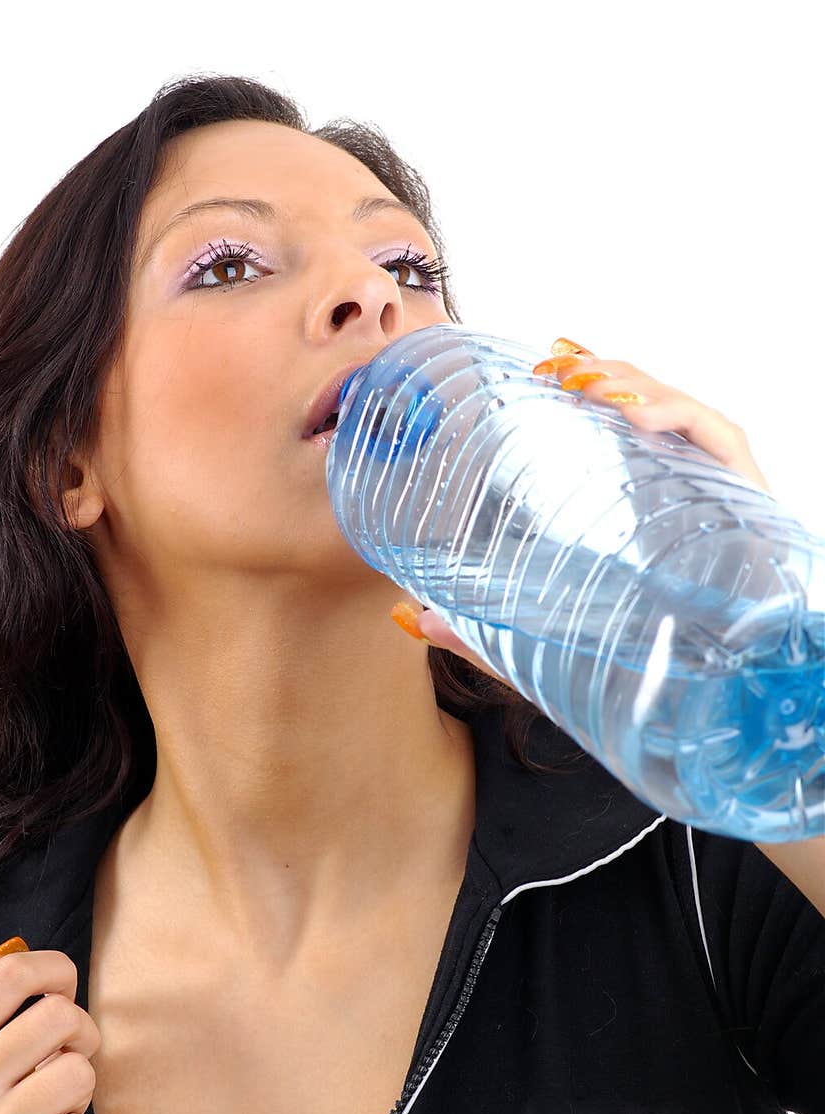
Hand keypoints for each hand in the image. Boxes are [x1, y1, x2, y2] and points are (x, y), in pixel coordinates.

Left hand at [391, 335, 772, 679]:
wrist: (707, 702)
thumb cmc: (633, 668)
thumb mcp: (538, 640)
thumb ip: (477, 630)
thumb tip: (406, 619)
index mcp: (639, 506)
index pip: (617, 425)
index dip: (585, 384)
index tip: (540, 369)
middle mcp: (680, 490)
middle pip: (646, 405)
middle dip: (599, 373)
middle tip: (549, 369)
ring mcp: (716, 492)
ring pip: (678, 409)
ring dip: (628, 383)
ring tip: (581, 383)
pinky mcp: (748, 501)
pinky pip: (719, 438)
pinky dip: (676, 414)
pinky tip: (632, 415)